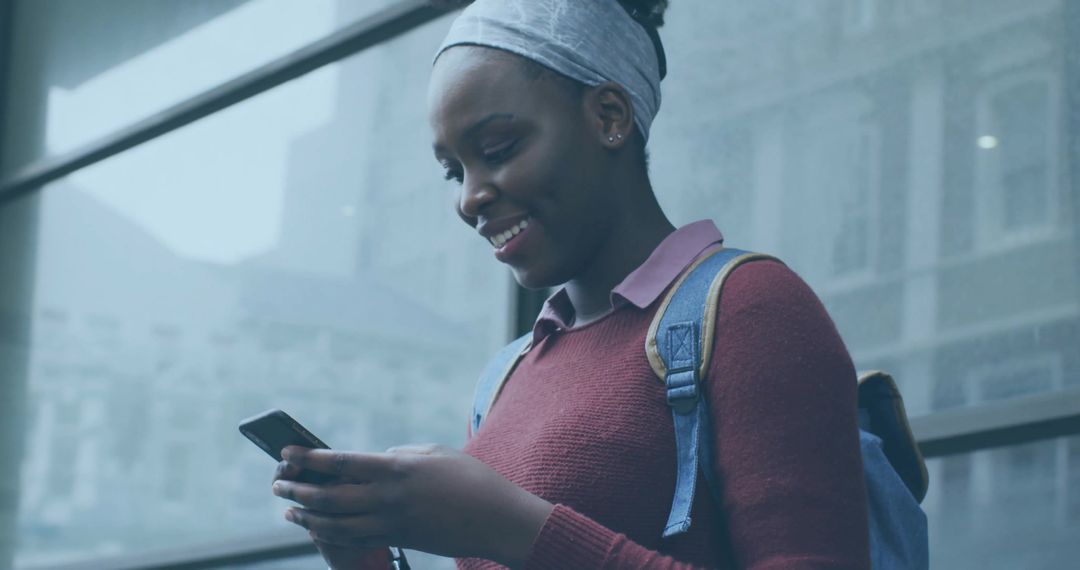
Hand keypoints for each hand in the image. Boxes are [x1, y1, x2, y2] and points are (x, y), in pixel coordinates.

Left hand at [272, 444, 554, 566]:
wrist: (496, 520)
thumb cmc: (472, 479)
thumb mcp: (436, 453)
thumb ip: (401, 454)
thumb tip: (378, 457)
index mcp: (396, 468)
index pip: (341, 463)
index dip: (309, 459)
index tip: (286, 452)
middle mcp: (388, 497)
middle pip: (330, 496)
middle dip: (298, 490)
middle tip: (277, 483)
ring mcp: (392, 522)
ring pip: (336, 524)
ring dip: (307, 517)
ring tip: (289, 511)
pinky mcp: (399, 539)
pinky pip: (355, 540)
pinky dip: (331, 535)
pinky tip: (318, 529)